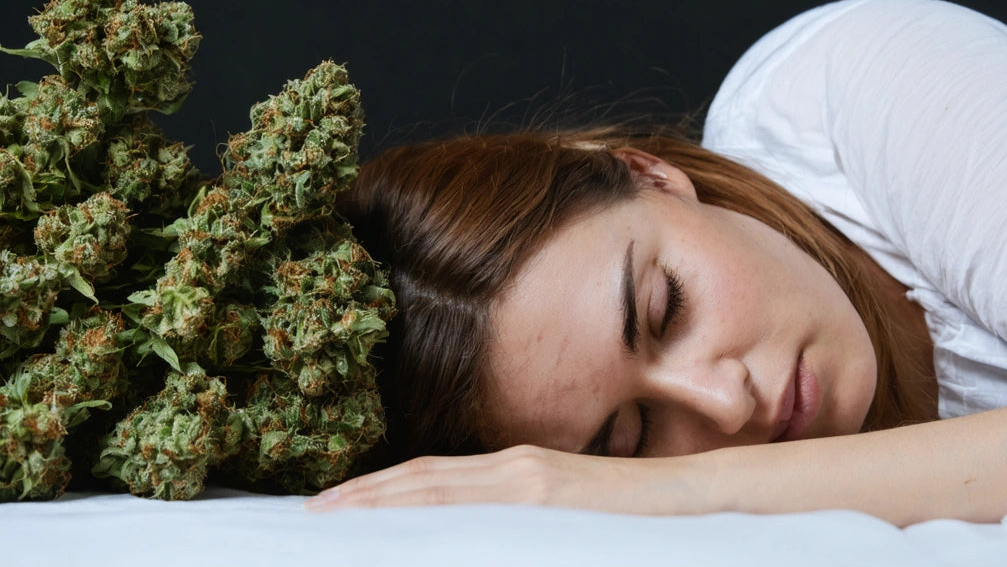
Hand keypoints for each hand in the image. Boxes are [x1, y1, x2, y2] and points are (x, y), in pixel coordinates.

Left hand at [304, 444, 708, 513]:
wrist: (696, 495)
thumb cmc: (639, 515)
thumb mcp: (572, 521)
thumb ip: (531, 524)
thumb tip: (489, 540)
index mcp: (520, 473)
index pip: (437, 479)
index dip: (386, 488)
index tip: (340, 504)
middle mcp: (516, 466)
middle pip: (422, 478)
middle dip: (364, 493)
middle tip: (310, 510)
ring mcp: (528, 475)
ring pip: (435, 483)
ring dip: (378, 495)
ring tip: (331, 511)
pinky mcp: (544, 489)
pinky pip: (469, 497)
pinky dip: (423, 501)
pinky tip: (393, 517)